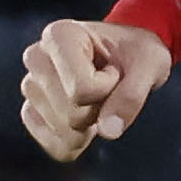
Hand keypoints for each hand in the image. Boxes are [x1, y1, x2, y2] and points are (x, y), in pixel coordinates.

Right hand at [22, 17, 174, 161]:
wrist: (126, 55)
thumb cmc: (136, 53)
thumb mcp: (149, 64)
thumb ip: (132, 94)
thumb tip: (108, 131)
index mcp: (60, 35)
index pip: (81, 88)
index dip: (109, 88)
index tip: (114, 70)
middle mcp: (36, 58)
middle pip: (71, 113)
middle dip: (100, 110)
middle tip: (108, 88)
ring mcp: (30, 86)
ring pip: (64, 131)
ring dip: (91, 126)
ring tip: (97, 99)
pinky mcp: (31, 111)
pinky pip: (53, 145)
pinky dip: (77, 142)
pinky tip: (87, 123)